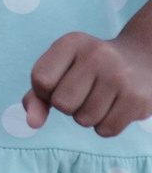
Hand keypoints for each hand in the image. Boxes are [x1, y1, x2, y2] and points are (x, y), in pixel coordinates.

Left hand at [24, 30, 151, 135]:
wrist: (139, 61)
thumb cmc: (87, 69)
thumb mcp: (59, 70)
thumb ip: (37, 96)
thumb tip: (32, 123)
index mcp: (72, 42)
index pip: (40, 80)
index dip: (44, 92)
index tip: (59, 84)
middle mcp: (97, 55)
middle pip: (62, 104)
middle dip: (67, 106)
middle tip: (82, 93)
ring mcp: (120, 76)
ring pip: (83, 120)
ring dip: (86, 117)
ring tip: (98, 99)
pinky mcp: (138, 99)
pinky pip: (106, 130)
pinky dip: (104, 126)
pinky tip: (113, 108)